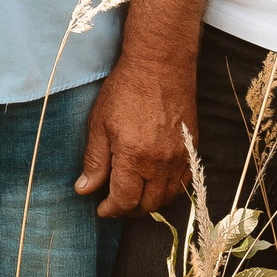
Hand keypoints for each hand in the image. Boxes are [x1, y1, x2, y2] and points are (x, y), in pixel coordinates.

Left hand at [74, 60, 192, 218]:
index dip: (112, 210)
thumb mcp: (99, 124)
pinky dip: (168, 191)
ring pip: (168, 197)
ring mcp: (180, 157)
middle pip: (148, 204)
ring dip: (149, 203)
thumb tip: (85, 189)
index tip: (102, 209)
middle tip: (115, 204)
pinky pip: (183, 182)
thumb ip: (94, 161)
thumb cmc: (125, 91)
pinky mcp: (192, 149)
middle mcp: (161, 163)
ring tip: (133, 197)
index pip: (125, 200)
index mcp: (135, 157)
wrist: (160, 66)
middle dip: (129, 210)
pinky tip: (155, 184)